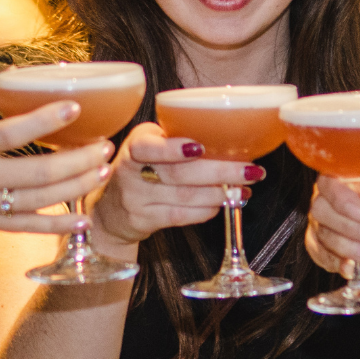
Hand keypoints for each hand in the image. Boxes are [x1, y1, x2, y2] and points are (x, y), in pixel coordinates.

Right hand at [0, 84, 114, 266]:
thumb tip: (15, 78)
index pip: (11, 131)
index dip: (46, 120)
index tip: (76, 108)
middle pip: (35, 172)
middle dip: (76, 160)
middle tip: (105, 145)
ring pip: (36, 200)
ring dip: (74, 187)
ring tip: (102, 170)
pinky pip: (23, 227)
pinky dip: (55, 224)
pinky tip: (82, 220)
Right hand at [87, 122, 263, 256]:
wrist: (109, 207)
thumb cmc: (140, 169)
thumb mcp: (149, 145)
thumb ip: (176, 139)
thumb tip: (228, 138)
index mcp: (135, 144)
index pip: (149, 146)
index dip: (173, 149)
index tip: (200, 147)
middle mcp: (130, 171)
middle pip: (178, 173)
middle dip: (220, 172)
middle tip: (250, 170)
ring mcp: (135, 198)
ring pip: (184, 197)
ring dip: (219, 193)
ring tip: (243, 189)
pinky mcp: (143, 220)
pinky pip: (180, 216)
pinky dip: (206, 210)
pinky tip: (222, 204)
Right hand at [305, 170, 359, 285]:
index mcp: (359, 178)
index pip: (332, 180)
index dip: (341, 198)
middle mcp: (340, 198)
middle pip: (321, 208)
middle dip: (349, 228)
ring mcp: (333, 223)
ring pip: (321, 233)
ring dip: (347, 247)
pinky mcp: (330, 248)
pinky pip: (319, 254)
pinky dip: (336, 262)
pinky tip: (355, 266)